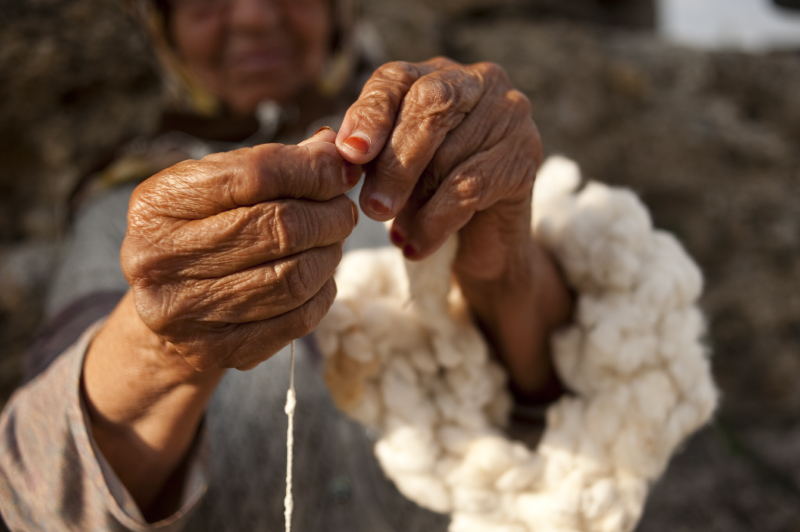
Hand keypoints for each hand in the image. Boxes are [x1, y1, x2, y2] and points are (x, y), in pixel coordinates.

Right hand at [121, 127, 359, 371]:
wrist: (164, 307)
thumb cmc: (200, 231)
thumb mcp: (218, 187)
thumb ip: (274, 164)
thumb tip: (335, 151)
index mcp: (157, 204)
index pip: (254, 175)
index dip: (311, 170)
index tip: (342, 171)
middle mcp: (159, 260)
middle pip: (280, 228)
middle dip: (329, 214)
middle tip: (344, 210)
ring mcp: (185, 313)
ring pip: (294, 277)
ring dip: (330, 253)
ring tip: (333, 239)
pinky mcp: (215, 352)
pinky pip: (297, 319)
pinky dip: (322, 292)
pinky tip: (319, 276)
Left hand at [334, 57, 541, 280]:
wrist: (479, 244)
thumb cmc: (426, 196)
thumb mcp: (390, 168)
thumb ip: (371, 151)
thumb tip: (347, 150)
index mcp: (437, 74)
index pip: (398, 78)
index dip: (372, 113)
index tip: (351, 152)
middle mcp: (479, 82)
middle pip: (430, 105)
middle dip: (395, 161)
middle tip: (373, 207)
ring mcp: (510, 115)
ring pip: (450, 153)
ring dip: (416, 201)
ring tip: (398, 232)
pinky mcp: (526, 156)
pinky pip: (470, 187)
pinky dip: (436, 221)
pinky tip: (416, 244)